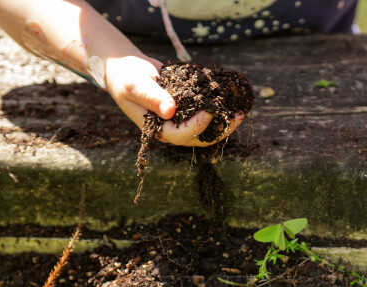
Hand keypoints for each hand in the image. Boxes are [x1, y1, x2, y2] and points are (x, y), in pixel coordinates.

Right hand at [103, 55, 243, 145]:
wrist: (125, 70)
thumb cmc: (126, 78)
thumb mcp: (136, 85)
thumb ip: (152, 97)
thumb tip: (171, 110)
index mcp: (157, 130)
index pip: (182, 134)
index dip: (198, 125)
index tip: (211, 110)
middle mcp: (171, 130)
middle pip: (200, 137)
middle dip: (221, 129)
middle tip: (239, 115)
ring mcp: (180, 122)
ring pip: (207, 129)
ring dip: (225, 122)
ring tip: (241, 111)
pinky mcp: (186, 112)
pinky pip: (205, 115)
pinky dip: (219, 110)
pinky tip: (232, 102)